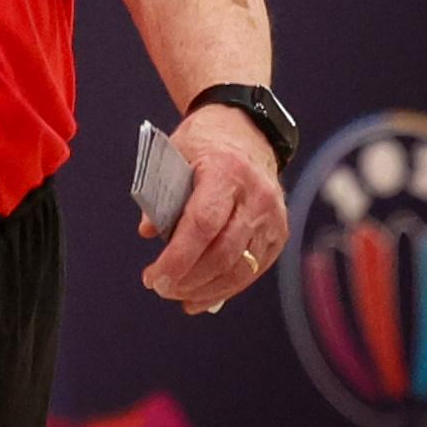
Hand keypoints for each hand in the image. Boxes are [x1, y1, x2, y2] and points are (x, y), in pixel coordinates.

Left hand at [139, 102, 288, 313]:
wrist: (247, 129)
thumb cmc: (204, 141)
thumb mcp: (174, 153)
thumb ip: (160, 192)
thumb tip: (147, 232)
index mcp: (226, 170)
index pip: (203, 223)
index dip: (178, 258)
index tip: (154, 277)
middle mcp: (256, 195)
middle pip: (223, 253)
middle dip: (188, 279)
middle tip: (159, 288)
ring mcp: (272, 217)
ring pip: (240, 268)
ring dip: (205, 290)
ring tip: (176, 296)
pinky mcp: (278, 233)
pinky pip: (252, 270)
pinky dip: (225, 288)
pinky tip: (200, 297)